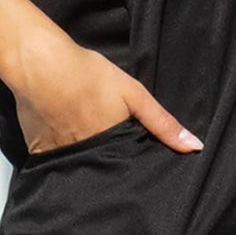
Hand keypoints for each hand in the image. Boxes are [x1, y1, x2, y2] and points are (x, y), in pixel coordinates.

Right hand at [9, 34, 203, 157]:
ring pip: (79, 167)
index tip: (136, 166)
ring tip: (85, 146)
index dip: (132, 166)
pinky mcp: (40, 152)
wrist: (40, 65)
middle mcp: (89, 158)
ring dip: (84, 161)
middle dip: (109, 167)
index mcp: (113, 147)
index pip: (127, 167)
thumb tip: (195, 146)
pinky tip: (60, 141)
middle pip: (103, 169)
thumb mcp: (134, 94)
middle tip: (110, 152)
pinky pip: (54, 162)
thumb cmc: (87, 75)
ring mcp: (63, 157)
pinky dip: (59, 156)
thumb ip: (163, 123)